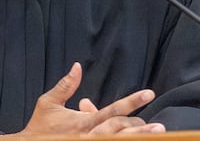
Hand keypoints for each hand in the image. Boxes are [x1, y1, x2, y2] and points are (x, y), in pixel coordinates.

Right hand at [6, 62, 164, 135]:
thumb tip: (78, 66)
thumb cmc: (40, 126)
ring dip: (138, 138)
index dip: (132, 101)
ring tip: (158, 135)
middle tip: (159, 126)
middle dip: (140, 127)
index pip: (112, 109)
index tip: (149, 94)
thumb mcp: (49, 102)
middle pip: (121, 131)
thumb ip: (66, 85)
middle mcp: (89, 136)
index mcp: (82, 122)